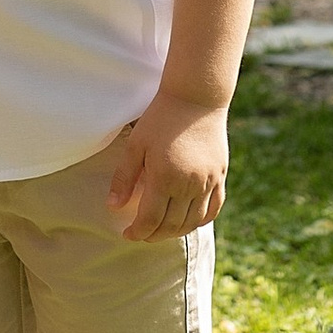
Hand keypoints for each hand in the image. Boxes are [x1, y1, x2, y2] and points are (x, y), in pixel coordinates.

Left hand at [107, 92, 229, 240]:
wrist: (196, 98)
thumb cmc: (161, 118)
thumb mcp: (136, 145)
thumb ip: (124, 178)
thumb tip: (113, 207)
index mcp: (165, 178)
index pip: (151, 219)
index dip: (138, 231)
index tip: (127, 234)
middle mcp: (189, 184)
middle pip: (172, 225)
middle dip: (154, 235)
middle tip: (141, 234)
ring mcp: (208, 182)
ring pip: (192, 221)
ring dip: (175, 231)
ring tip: (161, 230)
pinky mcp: (220, 176)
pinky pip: (213, 209)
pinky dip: (199, 220)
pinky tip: (187, 221)